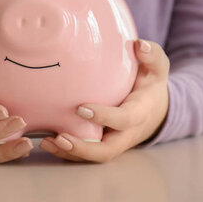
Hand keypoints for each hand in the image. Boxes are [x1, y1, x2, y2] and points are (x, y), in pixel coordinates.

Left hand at [39, 39, 169, 162]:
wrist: (156, 110)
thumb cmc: (150, 84)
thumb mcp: (157, 68)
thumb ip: (152, 55)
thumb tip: (140, 45)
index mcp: (140, 113)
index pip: (124, 119)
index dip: (104, 117)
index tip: (81, 108)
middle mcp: (127, 133)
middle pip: (107, 150)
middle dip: (84, 148)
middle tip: (60, 137)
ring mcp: (115, 142)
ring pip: (94, 156)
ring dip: (70, 152)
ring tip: (46, 142)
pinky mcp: (103, 144)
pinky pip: (86, 154)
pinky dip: (67, 152)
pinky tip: (47, 142)